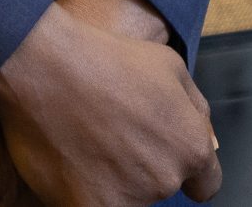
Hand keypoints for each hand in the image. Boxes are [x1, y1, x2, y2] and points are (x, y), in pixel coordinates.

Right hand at [0, 2, 219, 206]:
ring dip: (113, 178)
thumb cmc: (105, 59)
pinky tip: (70, 156)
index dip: (188, 172)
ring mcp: (127, 198)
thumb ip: (196, 111)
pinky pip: (94, 206)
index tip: (164, 158)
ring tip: (88, 139)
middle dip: (144, 165)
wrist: (44, 65)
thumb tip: (207, 141)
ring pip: (127, 198)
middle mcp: (165, 178)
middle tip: (113, 130)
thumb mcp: (169, 65)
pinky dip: (83, 189)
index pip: (205, 185)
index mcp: (192, 146)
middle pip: (161, 186)